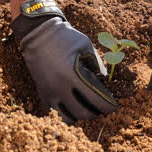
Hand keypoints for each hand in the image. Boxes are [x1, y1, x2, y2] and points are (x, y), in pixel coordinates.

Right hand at [11, 0, 117, 123]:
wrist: (37, 34)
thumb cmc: (65, 37)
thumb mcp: (86, 46)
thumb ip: (97, 65)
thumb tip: (105, 81)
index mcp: (72, 75)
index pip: (95, 100)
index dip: (108, 106)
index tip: (113, 106)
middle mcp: (59, 87)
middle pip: (83, 114)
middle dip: (96, 113)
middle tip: (101, 108)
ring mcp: (49, 92)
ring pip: (67, 118)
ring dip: (80, 116)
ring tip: (87, 108)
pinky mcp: (42, 93)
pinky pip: (56, 112)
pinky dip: (67, 112)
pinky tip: (74, 105)